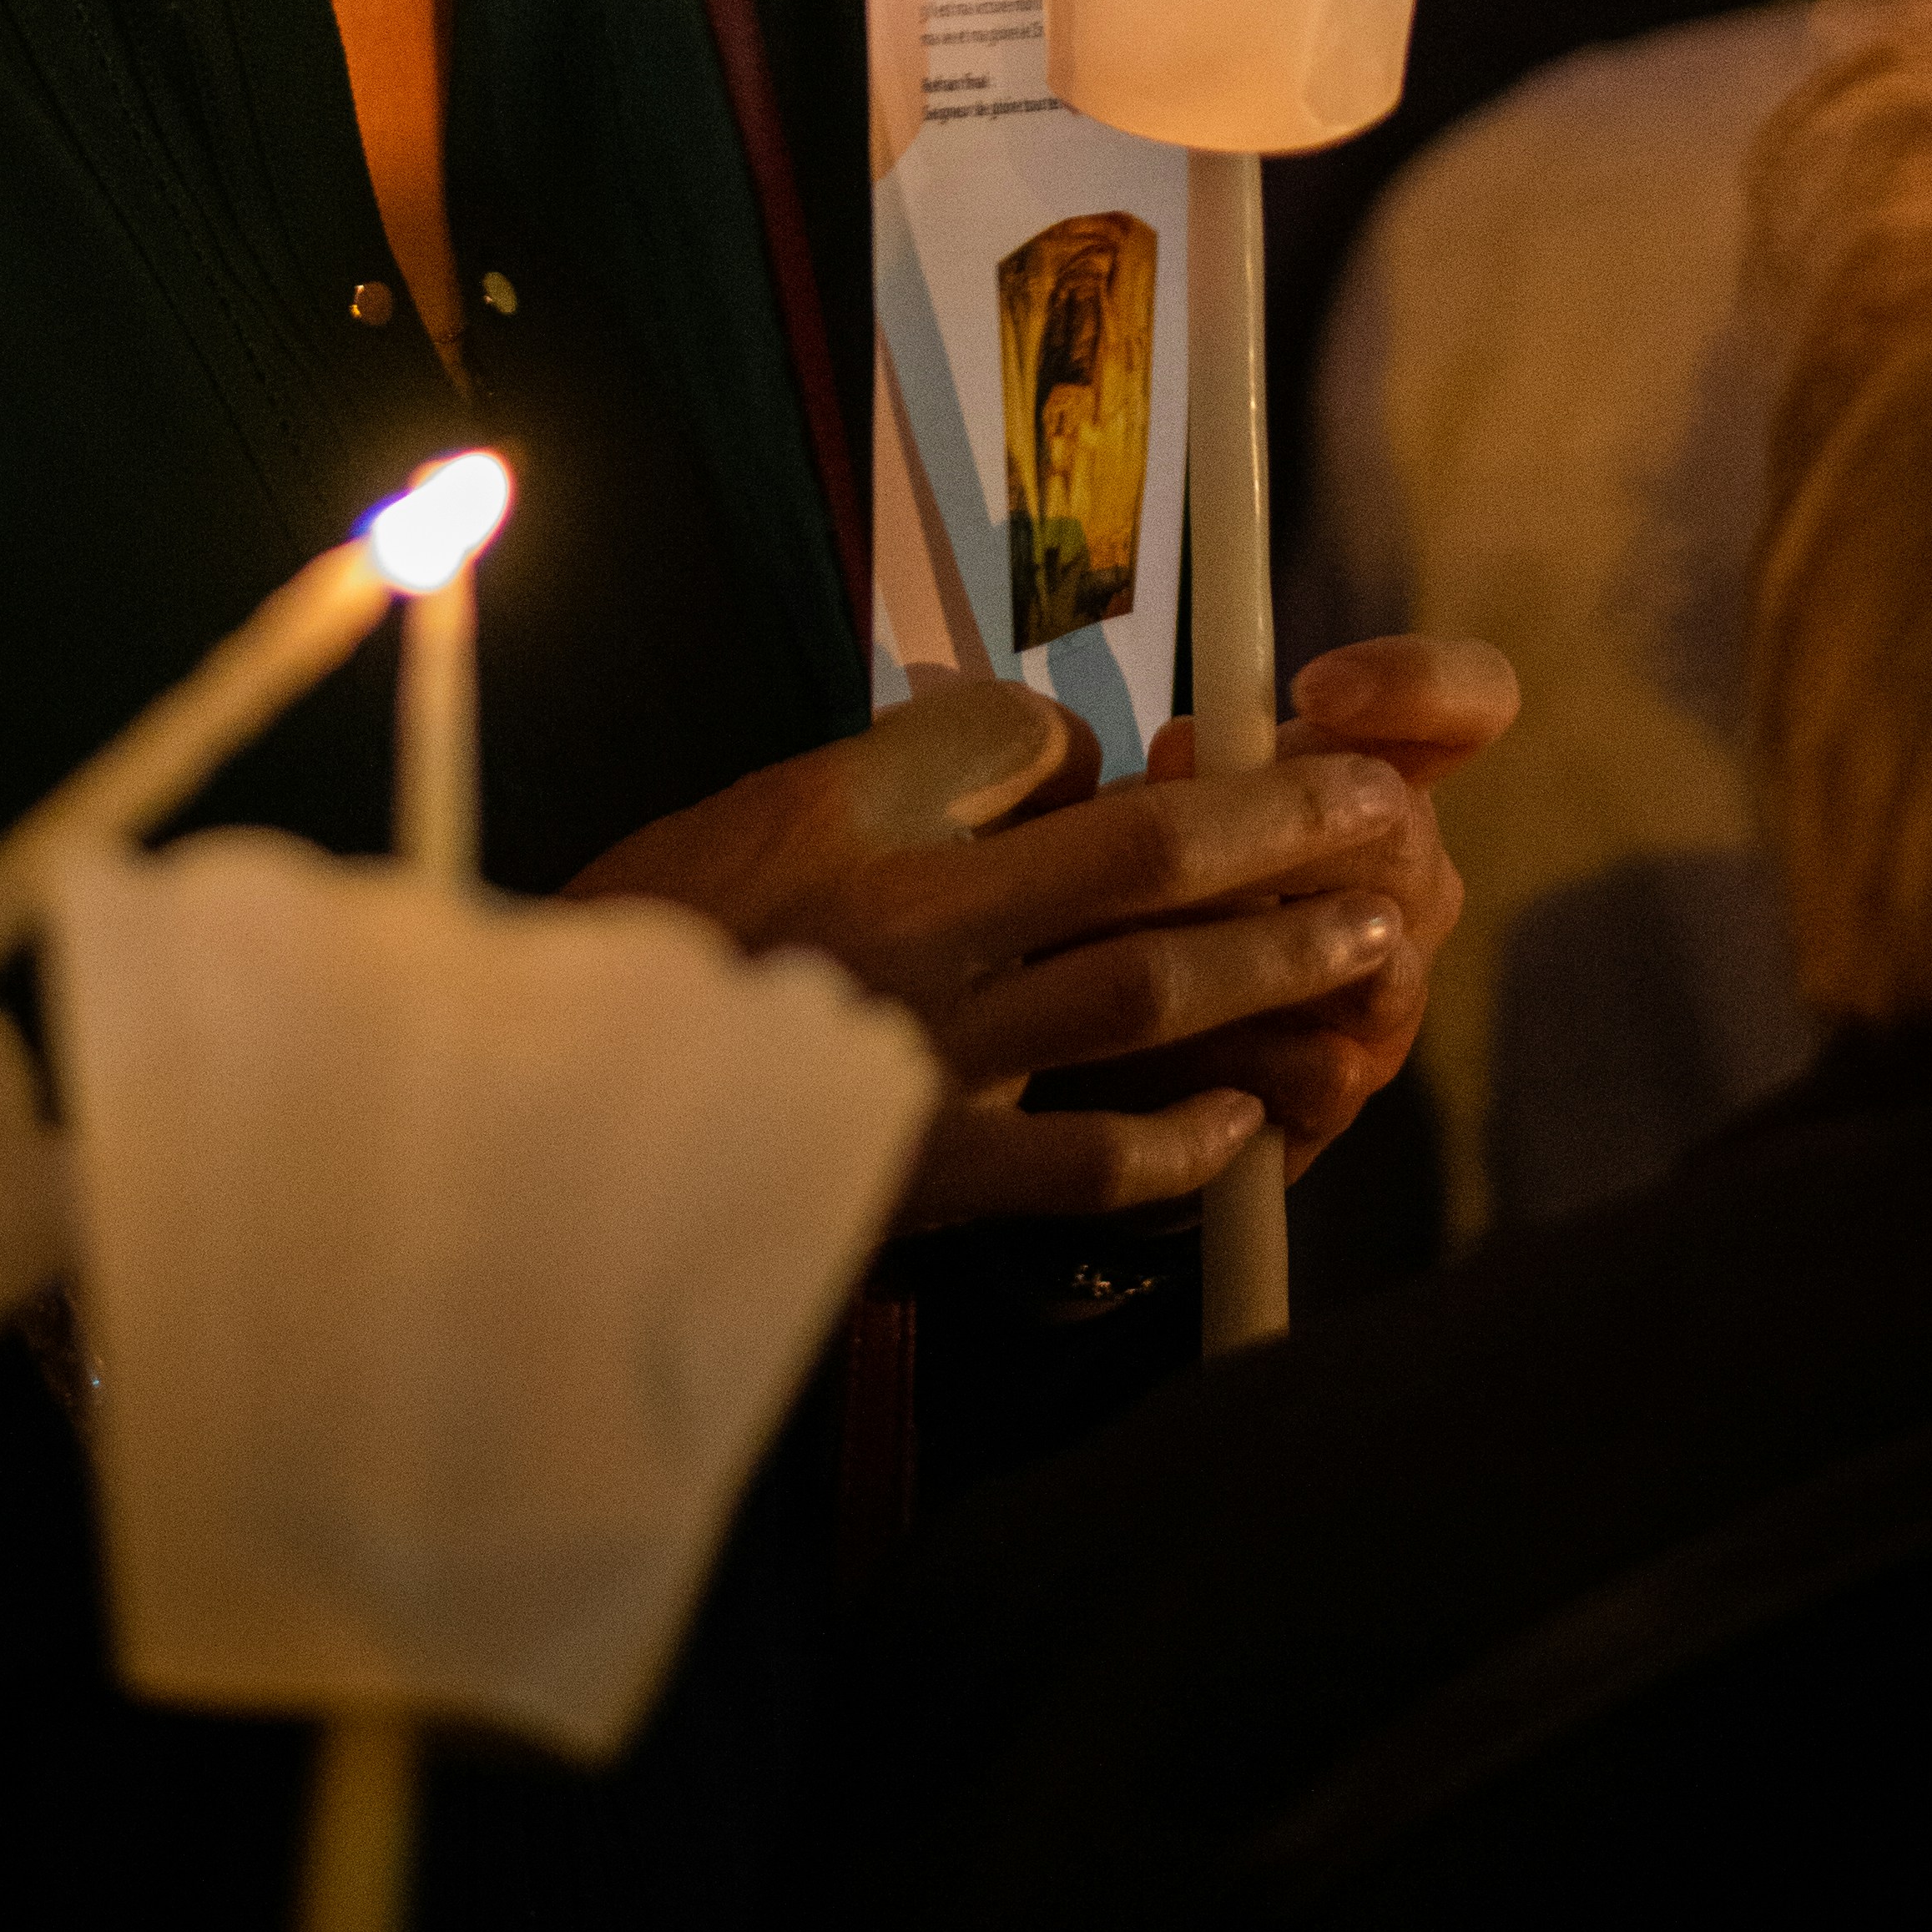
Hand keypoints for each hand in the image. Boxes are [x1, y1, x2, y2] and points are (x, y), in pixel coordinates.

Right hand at [572, 643, 1508, 1227]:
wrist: (551, 1106)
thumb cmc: (652, 941)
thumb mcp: (767, 810)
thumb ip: (911, 772)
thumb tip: (1056, 762)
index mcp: (869, 825)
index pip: (1047, 758)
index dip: (1141, 761)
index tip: (1207, 770)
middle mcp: (919, 928)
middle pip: (1141, 861)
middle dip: (1278, 833)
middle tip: (1380, 816)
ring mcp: (930, 1054)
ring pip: (1144, 992)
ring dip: (1269, 961)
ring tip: (1366, 939)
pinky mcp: (923, 1173)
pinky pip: (1081, 1157)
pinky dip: (1175, 1143)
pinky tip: (1247, 1124)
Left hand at [1134, 635, 1516, 1179]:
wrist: (1083, 1045)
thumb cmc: (1120, 892)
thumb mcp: (1136, 808)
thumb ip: (1181, 772)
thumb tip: (1186, 752)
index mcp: (1376, 779)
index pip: (1473, 699)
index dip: (1419, 679)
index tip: (1310, 689)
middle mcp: (1412, 880)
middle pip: (1402, 824)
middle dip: (1277, 824)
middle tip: (1166, 835)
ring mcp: (1394, 992)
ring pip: (1374, 955)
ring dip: (1247, 942)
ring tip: (1143, 943)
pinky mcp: (1345, 1094)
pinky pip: (1323, 1068)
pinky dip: (1231, 1053)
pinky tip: (1160, 1047)